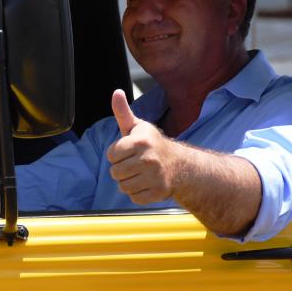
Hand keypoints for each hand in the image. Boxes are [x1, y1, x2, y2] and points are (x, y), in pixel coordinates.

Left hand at [106, 89, 177, 203]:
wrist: (180, 164)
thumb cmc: (152, 144)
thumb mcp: (138, 127)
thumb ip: (123, 112)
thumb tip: (116, 92)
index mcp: (141, 141)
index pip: (111, 154)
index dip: (117, 154)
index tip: (128, 151)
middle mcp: (148, 159)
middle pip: (115, 172)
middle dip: (121, 169)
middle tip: (134, 164)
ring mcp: (154, 177)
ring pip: (123, 186)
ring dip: (128, 182)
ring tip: (139, 173)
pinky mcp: (158, 192)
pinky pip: (133, 197)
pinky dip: (137, 193)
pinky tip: (146, 183)